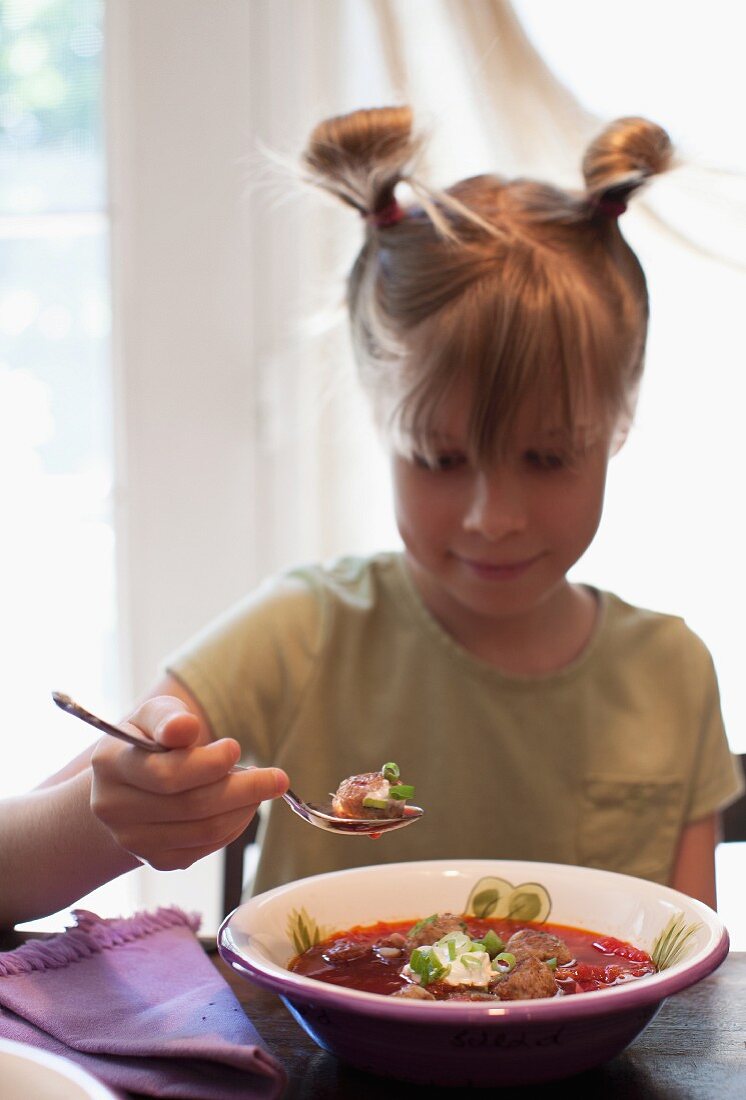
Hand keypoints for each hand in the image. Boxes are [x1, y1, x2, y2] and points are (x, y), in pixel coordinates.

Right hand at [89, 695, 288, 869]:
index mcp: (110, 764)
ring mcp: (133, 840)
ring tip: (262, 787)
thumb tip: (185, 728)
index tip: (236, 748)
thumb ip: (169, 717)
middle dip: (244, 790)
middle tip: (277, 778)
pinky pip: (206, 847)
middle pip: (192, 806)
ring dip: (244, 808)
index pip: (167, 774)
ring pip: (204, 830)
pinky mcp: (156, 860)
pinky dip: (235, 826)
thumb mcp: (153, 715)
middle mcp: (114, 808)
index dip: (209, 764)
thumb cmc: (149, 741)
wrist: (126, 785)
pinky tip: (243, 806)